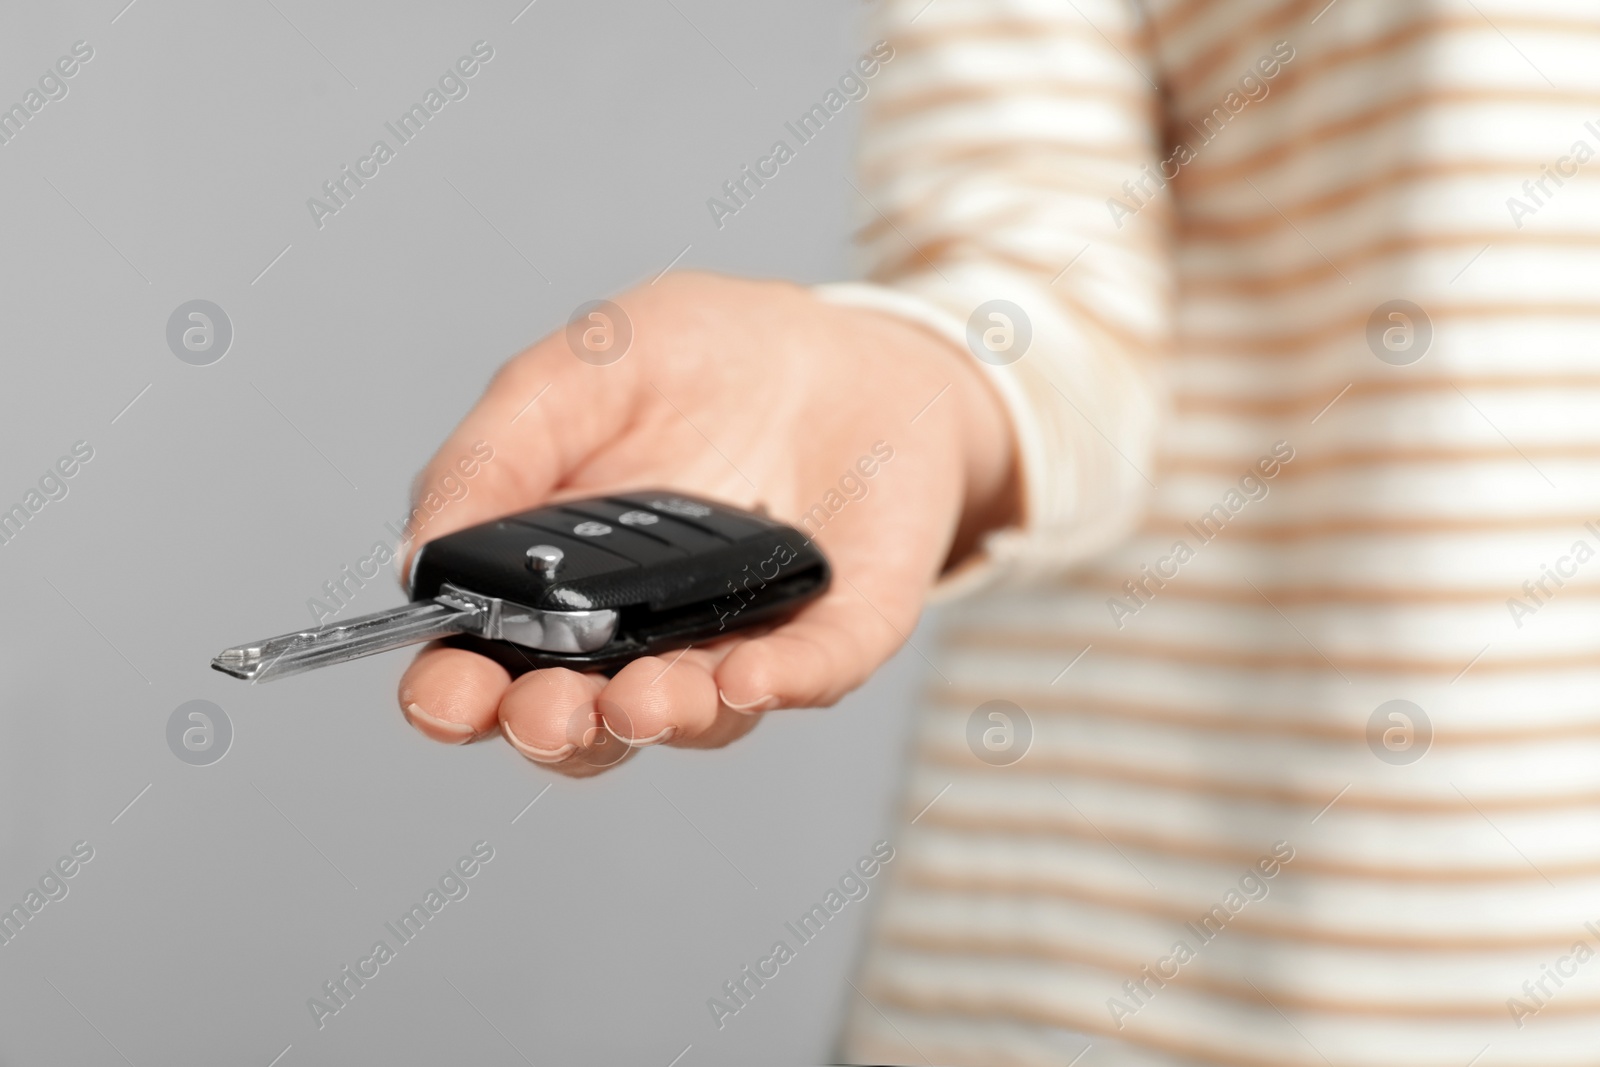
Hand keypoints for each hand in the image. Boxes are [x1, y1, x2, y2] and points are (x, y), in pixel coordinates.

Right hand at [396, 271, 1014, 775]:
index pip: (489, 667)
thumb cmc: (706, 357)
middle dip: (555, 730)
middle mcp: (641, 634)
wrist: (845, 343)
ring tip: (642, 698)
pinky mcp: (833, 630)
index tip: (446, 696)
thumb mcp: (584, 369)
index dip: (457, 696)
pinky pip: (811, 671)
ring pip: (695, 717)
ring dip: (661, 717)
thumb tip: (422, 552)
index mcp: (556, 581)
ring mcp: (738, 639)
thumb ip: (498, 452)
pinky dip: (780, 683)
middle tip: (547, 711)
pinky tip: (749, 677)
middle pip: (583, 721)